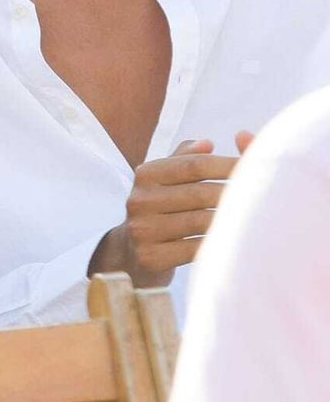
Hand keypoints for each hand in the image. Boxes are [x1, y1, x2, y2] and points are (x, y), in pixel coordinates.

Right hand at [89, 134, 251, 286]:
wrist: (132, 252)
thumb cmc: (163, 209)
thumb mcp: (167, 179)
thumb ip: (188, 158)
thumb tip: (209, 144)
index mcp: (146, 174)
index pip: (195, 165)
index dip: (231, 166)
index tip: (259, 169)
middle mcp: (139, 199)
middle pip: (202, 193)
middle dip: (238, 195)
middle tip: (268, 198)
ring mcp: (143, 229)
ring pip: (202, 221)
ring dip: (233, 221)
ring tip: (256, 219)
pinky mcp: (150, 256)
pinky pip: (196, 248)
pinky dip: (220, 245)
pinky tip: (236, 242)